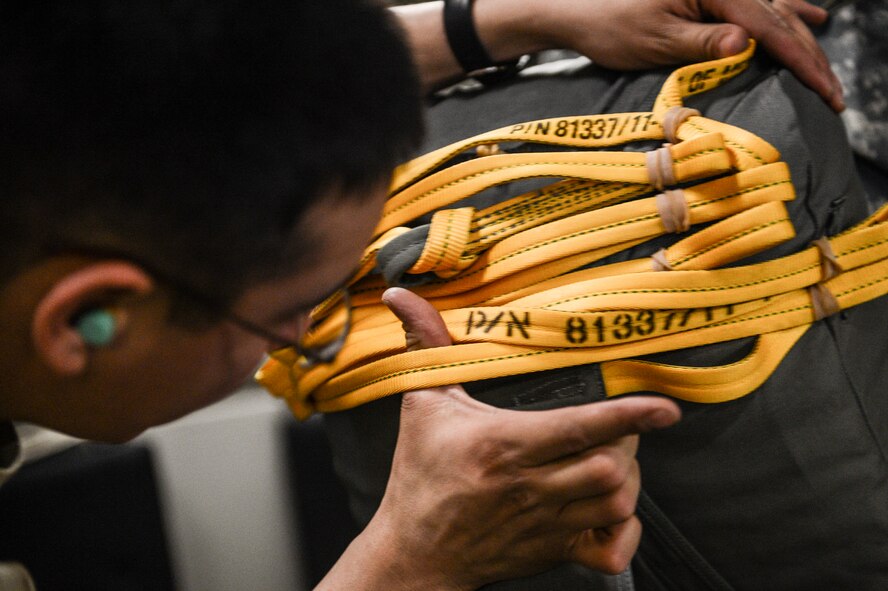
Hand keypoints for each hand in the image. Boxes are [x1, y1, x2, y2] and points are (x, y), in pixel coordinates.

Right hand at [362, 287, 680, 589]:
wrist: (414, 553)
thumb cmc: (419, 474)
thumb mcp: (421, 403)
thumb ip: (425, 345)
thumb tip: (402, 295)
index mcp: (504, 445)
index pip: (580, 428)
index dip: (629, 415)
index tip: (665, 408)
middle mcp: (530, 487)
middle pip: (611, 466)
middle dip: (628, 441)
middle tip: (616, 425)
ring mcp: (545, 525)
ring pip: (617, 503)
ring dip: (627, 479)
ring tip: (611, 459)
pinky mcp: (553, 553)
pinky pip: (612, 552)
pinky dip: (625, 530)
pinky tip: (609, 509)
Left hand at [488, 0, 841, 110]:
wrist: (579, 9)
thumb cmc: (611, 26)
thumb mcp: (655, 39)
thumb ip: (703, 42)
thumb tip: (746, 43)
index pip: (768, 25)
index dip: (800, 58)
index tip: (824, 88)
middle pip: (778, 17)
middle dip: (808, 56)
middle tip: (833, 93)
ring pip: (773, 11)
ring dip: (802, 39)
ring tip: (825, 67)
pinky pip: (758, 4)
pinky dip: (784, 15)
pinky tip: (807, 17)